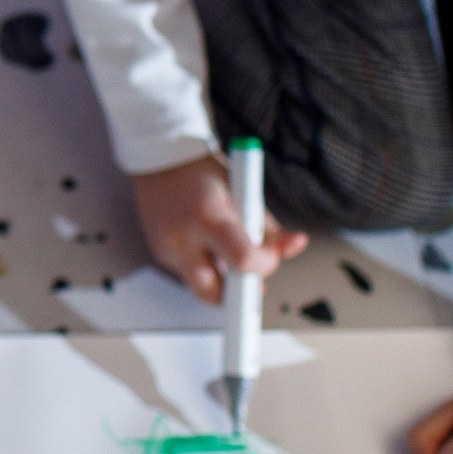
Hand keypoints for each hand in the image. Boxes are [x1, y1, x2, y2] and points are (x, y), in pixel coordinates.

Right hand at [131, 155, 308, 303]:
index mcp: (206, 217)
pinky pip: (189, 274)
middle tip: (251, 281)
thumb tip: (295, 246)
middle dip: (237, 296)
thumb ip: (269, 227)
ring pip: (201, 287)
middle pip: (214, 294)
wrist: (157, 157)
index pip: (242, 260)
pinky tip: (206, 243)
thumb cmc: (204, 173)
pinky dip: (205, 267)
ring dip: (222, 280)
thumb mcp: (243, 193)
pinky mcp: (159, 254)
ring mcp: (165, 249)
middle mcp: (181, 238)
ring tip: (226, 250)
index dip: (264, 265)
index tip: (269, 258)